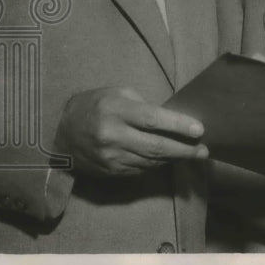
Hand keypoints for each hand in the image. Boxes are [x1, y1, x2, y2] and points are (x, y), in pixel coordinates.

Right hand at [55, 86, 206, 175]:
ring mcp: (110, 157)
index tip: (200, 130)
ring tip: (193, 154)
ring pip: (150, 161)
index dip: (179, 126)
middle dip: (184, 150)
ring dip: (174, 159)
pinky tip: (169, 159)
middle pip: (156, 146)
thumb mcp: (118, 93)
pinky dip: (157, 165)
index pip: (153, 120)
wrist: (59, 132)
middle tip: (204, 151)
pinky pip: (140, 169)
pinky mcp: (109, 172)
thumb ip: (144, 106)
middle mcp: (112, 136)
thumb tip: (174, 120)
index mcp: (116, 110)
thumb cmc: (95, 104)